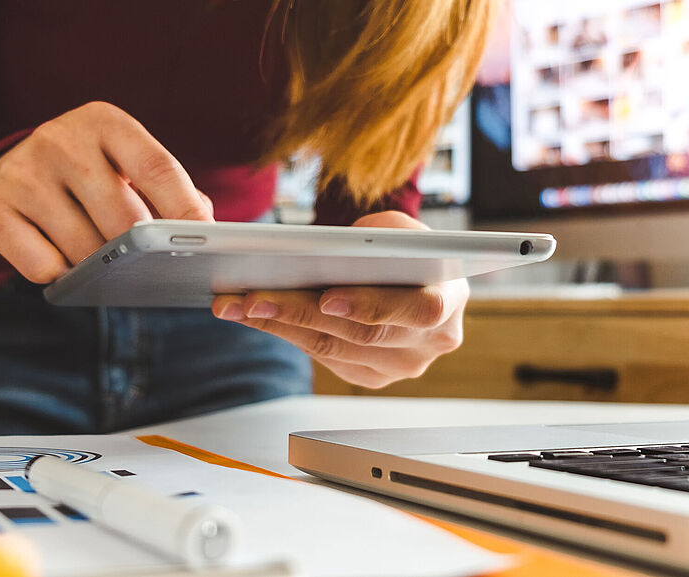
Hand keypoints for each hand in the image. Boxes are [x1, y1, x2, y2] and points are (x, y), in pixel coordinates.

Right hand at [0, 101, 212, 282]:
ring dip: (105, 266)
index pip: (158, 169)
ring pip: (87, 249)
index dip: (186, 210)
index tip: (208, 241)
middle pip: (125, 218)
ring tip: (106, 256)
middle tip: (154, 263)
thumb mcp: (132, 165)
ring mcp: (23, 173)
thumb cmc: (95, 173)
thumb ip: (176, 191)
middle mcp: (61, 139)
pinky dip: (65, 274)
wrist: (19, 169)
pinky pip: (46, 266)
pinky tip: (66, 258)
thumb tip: (205, 230)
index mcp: (105, 122)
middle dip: (144, 250)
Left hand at [212, 211, 469, 387]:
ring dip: (281, 325)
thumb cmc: (408, 252)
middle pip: (362, 333)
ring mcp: (403, 365)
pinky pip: (325, 358)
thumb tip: (331, 250)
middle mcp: (431, 342)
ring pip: (334, 349)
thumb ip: (380, 235)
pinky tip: (257, 316)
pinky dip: (287, 334)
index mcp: (449, 300)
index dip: (372, 305)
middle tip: (255, 297)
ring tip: (239, 304)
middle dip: (302, 313)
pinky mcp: (374, 376)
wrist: (417, 282)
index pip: (418, 310)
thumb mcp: (401, 230)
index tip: (328, 298)